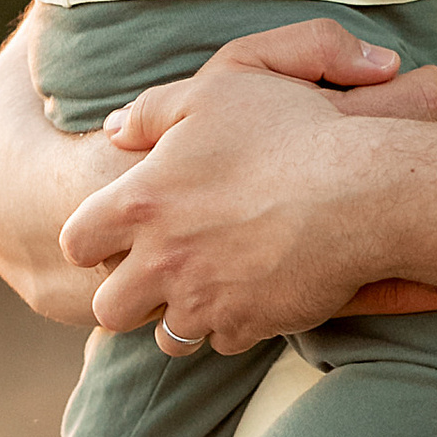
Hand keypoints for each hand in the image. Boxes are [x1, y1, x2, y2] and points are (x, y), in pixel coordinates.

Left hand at [62, 20, 436, 351]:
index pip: (76, 241)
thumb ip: (151, 111)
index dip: (91, 241)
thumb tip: (114, 129)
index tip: (115, 238)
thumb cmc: (288, 132)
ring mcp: (203, 300)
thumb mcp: (213, 95)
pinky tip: (256, 292)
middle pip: (110, 307)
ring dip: (182, 315)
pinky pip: (224, 342)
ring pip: (167, 336)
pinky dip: (235, 324)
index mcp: (141, 203)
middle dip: (127, 296)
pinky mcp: (247, 326)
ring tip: (211, 286)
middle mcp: (162, 260)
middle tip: (159, 273)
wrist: (359, 190)